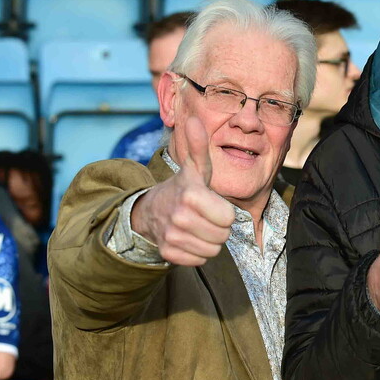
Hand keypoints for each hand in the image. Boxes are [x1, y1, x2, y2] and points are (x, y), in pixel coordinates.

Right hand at [131, 117, 234, 265]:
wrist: (151, 210)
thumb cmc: (184, 188)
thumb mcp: (194, 168)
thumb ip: (199, 146)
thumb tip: (194, 119)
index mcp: (191, 195)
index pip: (228, 218)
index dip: (224, 212)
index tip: (211, 204)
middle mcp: (180, 217)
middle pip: (222, 236)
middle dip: (218, 228)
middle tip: (205, 216)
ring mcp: (172, 236)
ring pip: (212, 251)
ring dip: (209, 241)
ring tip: (198, 226)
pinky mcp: (168, 253)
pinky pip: (198, 260)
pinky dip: (196, 252)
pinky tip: (188, 238)